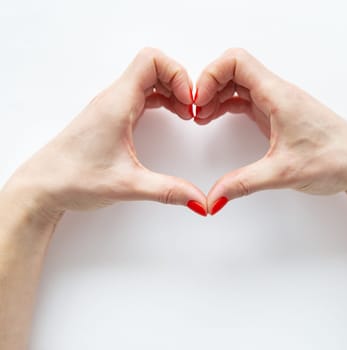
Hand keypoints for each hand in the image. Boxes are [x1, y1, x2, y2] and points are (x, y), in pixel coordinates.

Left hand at [2, 48, 206, 219]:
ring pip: (150, 80)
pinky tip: (171, 117)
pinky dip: (163, 100)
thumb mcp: (128, 185)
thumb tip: (200, 200)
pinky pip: (143, 94)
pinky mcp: (113, 116)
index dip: (178, 74)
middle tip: (193, 110)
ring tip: (186, 114)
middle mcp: (114, 98)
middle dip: (181, 83)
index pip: (152, 61)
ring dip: (173, 91)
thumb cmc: (73, 179)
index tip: (190, 101)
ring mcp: (113, 106)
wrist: (42, 187)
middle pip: (155, 67)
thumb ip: (168, 190)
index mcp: (117, 103)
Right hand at [194, 48, 346, 213]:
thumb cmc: (334, 159)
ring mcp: (279, 103)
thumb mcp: (283, 173)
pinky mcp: (280, 115)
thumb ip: (244, 183)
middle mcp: (278, 93)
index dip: (210, 75)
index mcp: (279, 96)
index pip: (236, 61)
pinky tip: (219, 118)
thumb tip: (214, 197)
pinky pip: (248, 99)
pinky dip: (228, 104)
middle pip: (233, 69)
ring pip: (239, 83)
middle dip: (208, 86)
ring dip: (217, 95)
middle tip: (195, 112)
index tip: (198, 101)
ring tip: (202, 117)